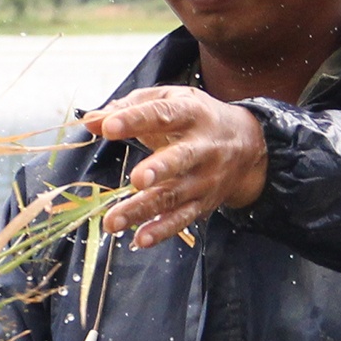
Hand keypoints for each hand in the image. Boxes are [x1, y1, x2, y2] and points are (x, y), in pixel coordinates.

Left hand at [82, 86, 268, 249]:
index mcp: (191, 113)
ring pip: (174, 195)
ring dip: (144, 209)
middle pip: (181, 158)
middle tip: (136, 179)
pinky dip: (162, 230)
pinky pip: (182, 219)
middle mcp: (202, 147)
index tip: (108, 127)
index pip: (162, 115)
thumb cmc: (195, 118)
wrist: (249, 145)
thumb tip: (90, 120)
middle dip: (160, 169)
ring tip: (112, 222)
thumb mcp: (169, 101)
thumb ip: (129, 108)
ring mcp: (204, 178)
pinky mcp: (203, 203)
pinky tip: (140, 238)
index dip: (135, 120)